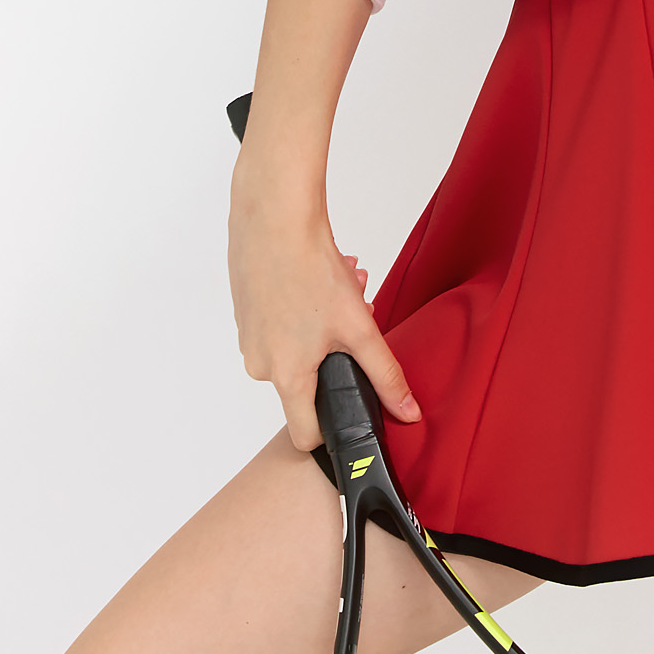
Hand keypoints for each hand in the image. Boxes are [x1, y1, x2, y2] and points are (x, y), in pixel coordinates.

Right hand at [227, 168, 419, 452]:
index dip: (333, 427)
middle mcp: (260, 363)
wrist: (273, 218)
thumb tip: (407, 413)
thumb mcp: (358, 326)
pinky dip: (306, 306)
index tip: (351, 407)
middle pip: (307, 380)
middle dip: (337, 354)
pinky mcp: (247, 309)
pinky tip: (321, 278)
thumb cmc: (308, 269)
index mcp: (284, 376)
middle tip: (355, 320)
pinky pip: (282, 322)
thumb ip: (385, 374)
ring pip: (298, 345)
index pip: (305, 434)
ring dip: (326, 324)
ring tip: (343, 287)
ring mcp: (249, 335)